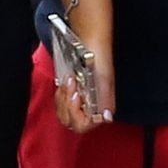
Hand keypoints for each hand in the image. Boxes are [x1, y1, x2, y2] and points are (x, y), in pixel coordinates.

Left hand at [54, 19, 114, 134]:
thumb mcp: (103, 79)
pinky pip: (61, 102)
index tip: (76, 96)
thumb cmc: (98, 58)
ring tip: (69, 80)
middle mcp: (91, 108)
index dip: (75, 114)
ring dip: (62, 97)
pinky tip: (66, 81)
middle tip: (71, 86)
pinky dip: (60, 93)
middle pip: (70, 121)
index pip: (83, 125)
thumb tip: (106, 117)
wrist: (90, 42)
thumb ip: (105, 99)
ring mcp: (81, 102)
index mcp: (100, 108)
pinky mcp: (74, 94)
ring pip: (63, 112)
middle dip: (66, 104)